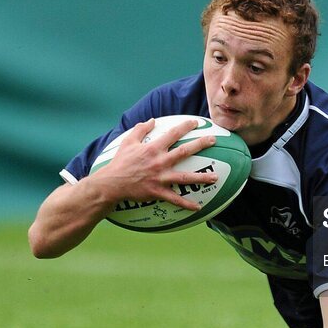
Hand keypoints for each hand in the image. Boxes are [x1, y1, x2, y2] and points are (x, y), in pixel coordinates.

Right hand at [87, 118, 217, 211]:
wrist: (111, 183)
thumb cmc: (120, 162)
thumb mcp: (128, 142)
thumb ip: (141, 129)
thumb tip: (152, 120)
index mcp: (153, 148)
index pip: (173, 134)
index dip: (185, 127)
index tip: (196, 123)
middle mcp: (159, 161)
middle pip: (184, 152)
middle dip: (200, 145)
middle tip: (214, 140)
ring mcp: (160, 177)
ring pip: (185, 177)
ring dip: (201, 178)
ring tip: (215, 178)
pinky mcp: (158, 191)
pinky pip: (175, 199)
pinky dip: (187, 204)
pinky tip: (198, 207)